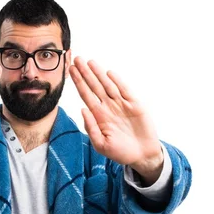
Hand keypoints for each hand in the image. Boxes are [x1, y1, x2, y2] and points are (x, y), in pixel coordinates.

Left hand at [69, 58, 163, 181]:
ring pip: (108, 85)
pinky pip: (124, 90)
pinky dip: (117, 81)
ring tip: (90, 62)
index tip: (71, 71)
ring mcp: (121, 104)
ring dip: (99, 74)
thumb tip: (82, 109)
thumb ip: (91, 128)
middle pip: (95, 86)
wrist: (142, 155)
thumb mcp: (101, 144)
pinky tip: (108, 73)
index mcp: (99, 116)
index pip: (86, 95)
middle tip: (77, 59)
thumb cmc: (120, 152)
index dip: (79, 83)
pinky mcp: (135, 104)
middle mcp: (108, 107)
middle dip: (85, 73)